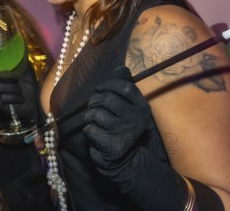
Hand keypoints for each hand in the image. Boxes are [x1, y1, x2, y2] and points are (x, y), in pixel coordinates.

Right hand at [0, 52, 38, 119]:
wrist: (36, 98)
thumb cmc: (29, 83)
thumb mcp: (26, 68)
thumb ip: (20, 59)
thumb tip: (22, 44)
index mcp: (1, 72)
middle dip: (6, 77)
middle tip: (17, 79)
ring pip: (0, 88)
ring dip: (15, 89)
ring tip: (21, 91)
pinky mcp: (0, 104)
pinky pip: (3, 98)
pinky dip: (15, 98)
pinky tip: (20, 99)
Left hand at [83, 66, 150, 184]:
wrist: (125, 161)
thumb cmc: (122, 128)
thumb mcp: (128, 108)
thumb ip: (123, 87)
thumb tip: (121, 68)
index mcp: (142, 107)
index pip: (125, 87)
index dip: (108, 85)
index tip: (99, 89)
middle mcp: (136, 118)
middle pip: (106, 100)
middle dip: (94, 102)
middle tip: (93, 108)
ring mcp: (125, 132)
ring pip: (96, 114)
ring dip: (89, 117)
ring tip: (94, 122)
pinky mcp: (112, 144)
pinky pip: (90, 129)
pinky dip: (88, 130)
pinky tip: (95, 135)